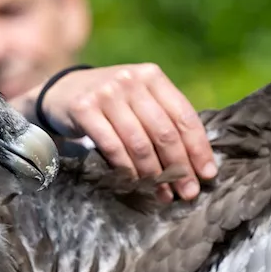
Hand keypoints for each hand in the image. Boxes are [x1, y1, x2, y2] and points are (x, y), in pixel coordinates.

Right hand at [34, 63, 216, 201]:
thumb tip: (198, 163)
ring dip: (154, 175)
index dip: (198, 148)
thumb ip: (165, 119)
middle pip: (164, 132)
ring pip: (139, 143)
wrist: (62, 92)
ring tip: (163, 194)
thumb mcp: (140, 99)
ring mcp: (106, 93)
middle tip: (188, 192)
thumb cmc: (112, 103)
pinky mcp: (84, 109)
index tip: (208, 174)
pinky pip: (112, 147)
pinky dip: (126, 169)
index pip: (184, 115)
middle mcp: (130, 80)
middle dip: (180, 167)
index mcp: (152, 76)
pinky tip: (135, 183)